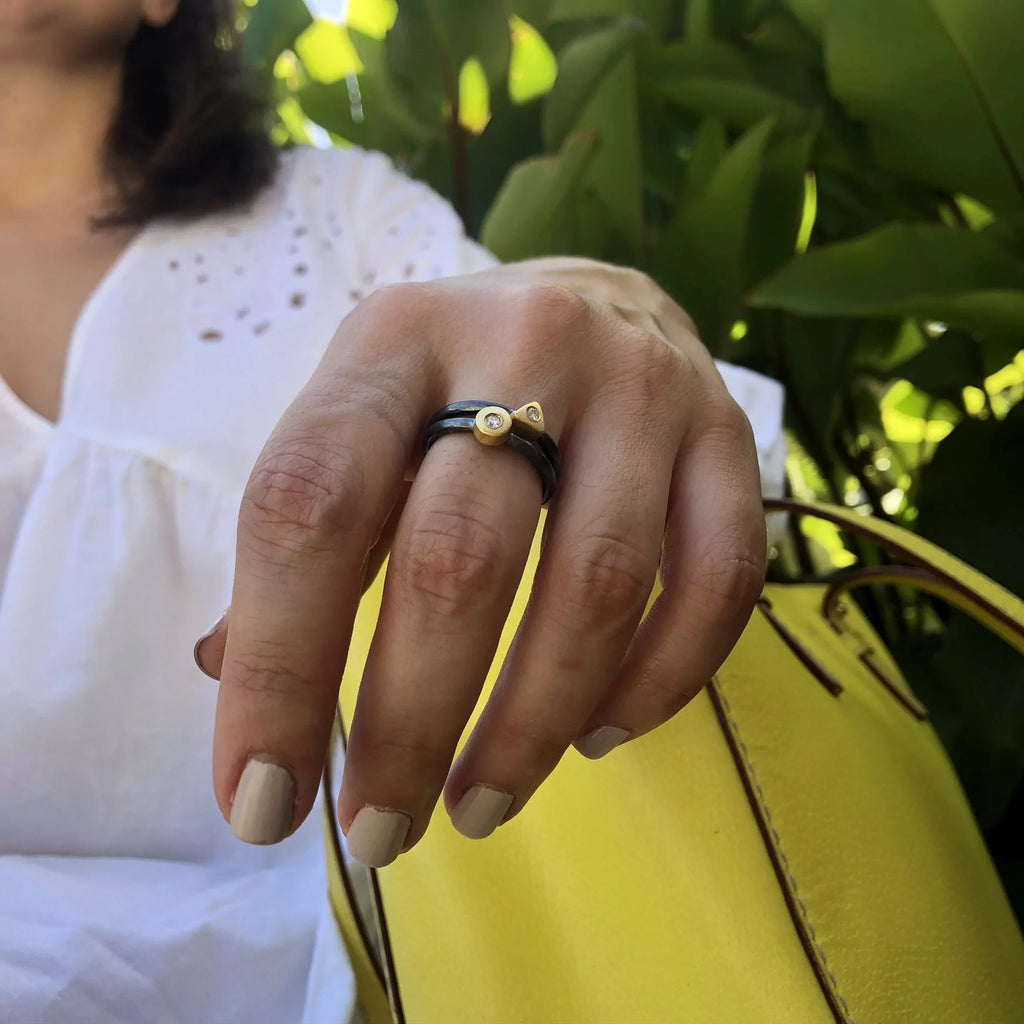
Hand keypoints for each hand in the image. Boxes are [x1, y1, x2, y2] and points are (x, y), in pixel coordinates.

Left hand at [195, 257, 765, 863]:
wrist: (596, 298)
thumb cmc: (455, 382)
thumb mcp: (361, 424)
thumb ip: (304, 536)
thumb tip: (224, 672)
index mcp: (393, 339)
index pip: (309, 505)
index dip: (276, 667)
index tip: (261, 799)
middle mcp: (522, 342)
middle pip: (456, 558)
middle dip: (409, 724)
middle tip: (379, 832)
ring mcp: (641, 383)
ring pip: (596, 583)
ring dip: (532, 727)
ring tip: (481, 804)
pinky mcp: (727, 431)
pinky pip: (715, 580)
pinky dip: (657, 681)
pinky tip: (597, 733)